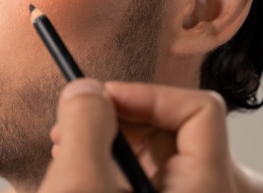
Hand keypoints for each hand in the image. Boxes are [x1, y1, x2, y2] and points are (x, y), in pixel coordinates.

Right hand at [38, 78, 236, 192]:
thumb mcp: (78, 186)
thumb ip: (84, 124)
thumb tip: (86, 89)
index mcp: (202, 190)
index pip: (201, 109)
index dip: (148, 93)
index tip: (103, 97)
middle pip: (186, 123)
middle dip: (128, 112)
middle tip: (88, 116)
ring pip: (167, 145)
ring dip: (116, 132)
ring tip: (69, 141)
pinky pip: (151, 166)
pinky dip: (114, 154)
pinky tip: (79, 160)